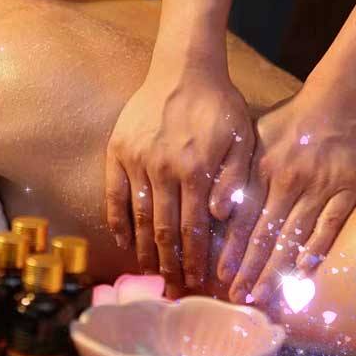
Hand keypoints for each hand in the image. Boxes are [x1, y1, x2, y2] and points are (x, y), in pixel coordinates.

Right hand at [106, 58, 254, 291]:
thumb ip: (233, 179)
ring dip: (143, 248)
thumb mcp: (241, 138)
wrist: (183, 69)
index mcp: (196, 171)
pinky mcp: (117, 152)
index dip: (193, 259)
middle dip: (168, 263)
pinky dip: (117, 220)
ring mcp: (136, 161)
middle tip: (171, 286)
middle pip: (164, 229)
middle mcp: (164, 170)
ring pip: (139, 216)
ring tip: (148, 271)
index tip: (195, 281)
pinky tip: (122, 240)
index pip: (193, 228)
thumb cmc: (217, 105)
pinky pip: (113, 194)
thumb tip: (219, 217)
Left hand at [219, 80, 355, 304]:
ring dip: (276, 268)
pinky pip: (329, 226)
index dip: (231, 247)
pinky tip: (302, 272)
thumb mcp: (257, 134)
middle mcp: (289, 182)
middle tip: (238, 296)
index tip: (220, 273)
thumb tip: (215, 203)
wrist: (340, 102)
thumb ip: (237, 167)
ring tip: (262, 294)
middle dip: (249, 268)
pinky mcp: (348, 192)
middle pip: (265, 233)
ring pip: (294, 236)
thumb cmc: (292, 118)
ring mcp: (320, 188)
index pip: (243, 216)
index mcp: (263, 169)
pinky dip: (316, 250)